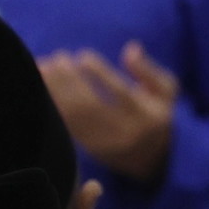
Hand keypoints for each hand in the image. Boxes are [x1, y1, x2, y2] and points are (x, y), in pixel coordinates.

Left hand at [39, 43, 175, 183]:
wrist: (153, 159)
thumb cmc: (157, 114)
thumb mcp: (166, 92)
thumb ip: (149, 70)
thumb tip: (131, 49)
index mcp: (146, 116)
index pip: (121, 94)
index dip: (100, 74)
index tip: (83, 56)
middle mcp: (124, 132)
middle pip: (92, 106)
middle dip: (70, 81)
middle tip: (57, 58)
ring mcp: (104, 143)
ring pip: (75, 117)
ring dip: (56, 91)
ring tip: (44, 66)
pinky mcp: (87, 148)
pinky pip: (66, 126)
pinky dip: (52, 105)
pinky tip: (42, 86)